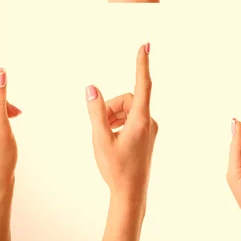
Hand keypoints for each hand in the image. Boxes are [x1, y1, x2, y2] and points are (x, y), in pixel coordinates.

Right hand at [85, 45, 157, 212]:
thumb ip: (96, 112)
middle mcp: (148, 121)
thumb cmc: (116, 169)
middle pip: (126, 99)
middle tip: (99, 127)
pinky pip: (130, 118)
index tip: (145, 46)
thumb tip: (92, 88)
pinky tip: (110, 138)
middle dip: (109, 108)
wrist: (131, 194)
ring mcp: (149, 128)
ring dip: (112, 117)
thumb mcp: (100, 139)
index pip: (143, 84)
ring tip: (103, 136)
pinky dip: (117, 123)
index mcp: (141, 119)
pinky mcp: (146, 133)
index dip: (142, 63)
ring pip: (126, 109)